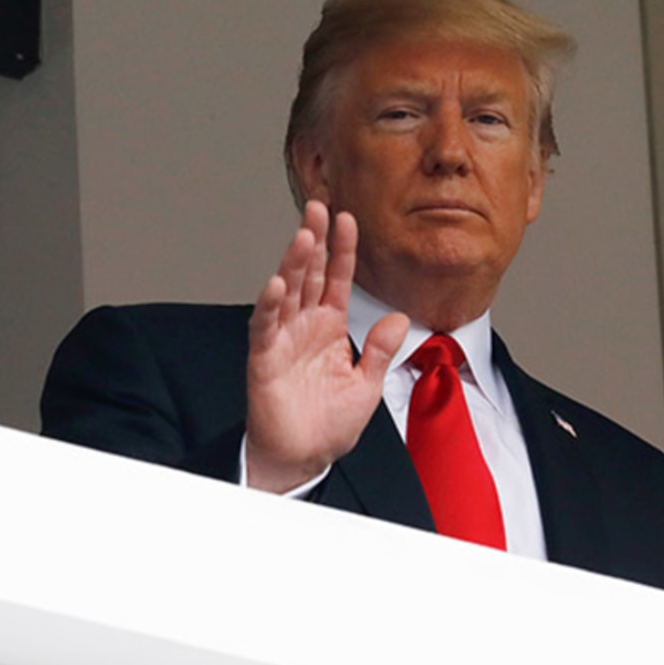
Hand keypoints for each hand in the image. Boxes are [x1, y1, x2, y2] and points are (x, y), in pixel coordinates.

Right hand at [243, 201, 408, 492]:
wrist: (303, 457)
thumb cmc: (329, 423)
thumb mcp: (366, 385)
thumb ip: (380, 350)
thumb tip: (398, 316)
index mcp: (330, 326)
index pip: (337, 279)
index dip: (342, 249)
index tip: (348, 218)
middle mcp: (305, 325)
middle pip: (309, 273)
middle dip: (313, 240)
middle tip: (317, 207)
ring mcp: (283, 338)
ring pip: (287, 291)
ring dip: (294, 263)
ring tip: (303, 236)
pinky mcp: (264, 357)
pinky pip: (266, 326)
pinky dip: (270, 305)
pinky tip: (277, 284)